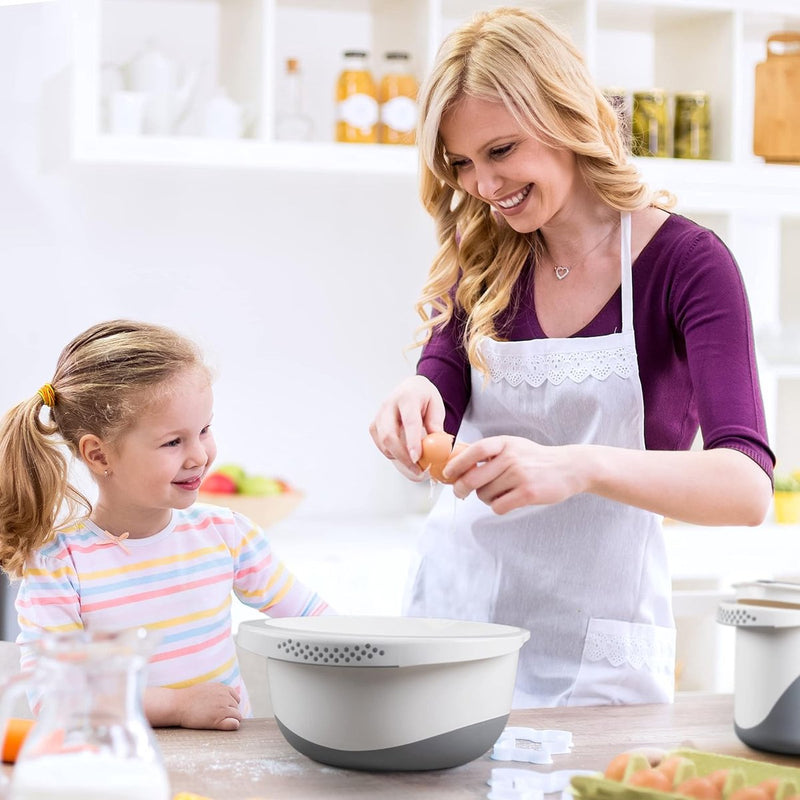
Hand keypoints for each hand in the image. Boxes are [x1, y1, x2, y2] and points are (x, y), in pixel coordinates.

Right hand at [145, 683, 242, 730]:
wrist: (177, 705)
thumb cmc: (188, 698)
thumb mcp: (207, 688)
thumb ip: (218, 691)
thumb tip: (225, 697)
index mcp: (223, 688)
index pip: (236, 698)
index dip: (230, 706)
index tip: (222, 711)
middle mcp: (225, 697)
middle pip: (236, 708)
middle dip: (229, 713)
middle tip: (216, 719)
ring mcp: (223, 708)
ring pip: (237, 716)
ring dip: (230, 720)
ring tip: (216, 723)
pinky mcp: (218, 720)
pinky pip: (235, 724)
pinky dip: (232, 726)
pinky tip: (224, 727)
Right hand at [369, 375, 445, 478]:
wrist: (411, 388)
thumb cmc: (424, 397)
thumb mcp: (436, 406)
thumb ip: (436, 425)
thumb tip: (437, 445)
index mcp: (407, 397)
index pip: (409, 422)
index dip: (412, 442)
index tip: (417, 458)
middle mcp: (389, 405)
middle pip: (389, 435)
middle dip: (402, 456)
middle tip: (418, 469)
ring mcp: (379, 415)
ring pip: (383, 442)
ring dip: (398, 457)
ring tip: (414, 464)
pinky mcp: (375, 425)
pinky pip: (380, 444)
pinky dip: (391, 454)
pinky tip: (403, 455)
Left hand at [442, 436, 585, 512]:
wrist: (569, 468)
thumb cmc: (536, 459)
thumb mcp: (513, 446)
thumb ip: (489, 452)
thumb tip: (456, 458)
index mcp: (504, 443)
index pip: (473, 451)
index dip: (456, 463)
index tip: (447, 473)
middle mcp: (511, 457)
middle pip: (472, 478)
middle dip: (461, 489)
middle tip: (460, 493)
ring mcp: (519, 475)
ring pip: (485, 495)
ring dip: (487, 498)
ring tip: (500, 493)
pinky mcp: (528, 493)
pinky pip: (498, 506)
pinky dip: (498, 507)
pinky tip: (508, 501)